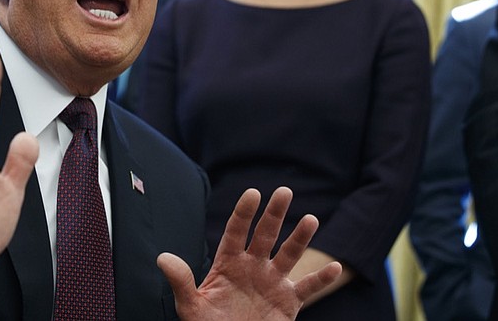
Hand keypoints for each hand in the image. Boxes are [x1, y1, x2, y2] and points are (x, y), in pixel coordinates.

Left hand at [158, 186, 341, 320]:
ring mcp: (272, 283)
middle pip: (265, 235)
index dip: (244, 212)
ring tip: (311, 219)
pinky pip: (307, 288)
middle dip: (275, 214)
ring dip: (300, 238)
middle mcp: (252, 267)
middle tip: (284, 191)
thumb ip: (181, 281)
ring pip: (289, 255)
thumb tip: (162, 258)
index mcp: (228, 263)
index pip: (236, 232)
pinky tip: (335, 266)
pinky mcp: (288, 303)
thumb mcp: (191, 306)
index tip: (253, 193)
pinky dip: (321, 278)